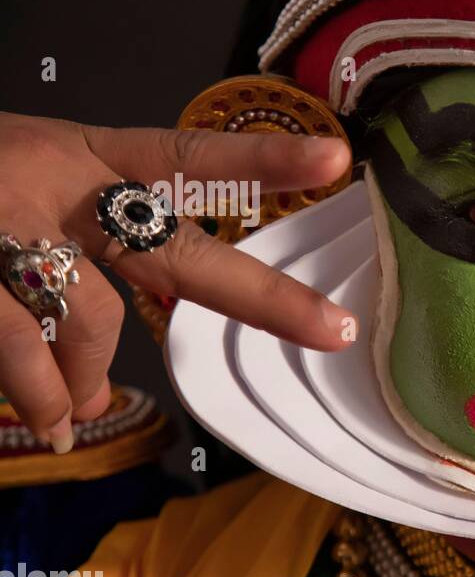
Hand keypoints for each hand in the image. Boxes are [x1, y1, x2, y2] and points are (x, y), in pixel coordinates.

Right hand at [0, 111, 353, 452]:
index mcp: (79, 155)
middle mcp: (56, 185)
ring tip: (73, 410)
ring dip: (89, 376)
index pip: (187, 154)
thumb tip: (95, 390)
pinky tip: (50, 422)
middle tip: (334, 330)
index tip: (340, 155)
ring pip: (93, 319)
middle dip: (264, 295)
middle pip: (180, 247)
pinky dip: (41, 395)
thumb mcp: (19, 190)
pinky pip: (23, 348)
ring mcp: (7, 227)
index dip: (261, 157)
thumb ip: (74, 269)